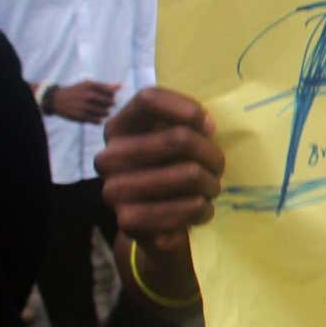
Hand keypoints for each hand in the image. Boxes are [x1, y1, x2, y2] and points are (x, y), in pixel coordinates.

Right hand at [50, 80, 120, 123]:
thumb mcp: (88, 85)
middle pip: (110, 103)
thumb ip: (105, 86)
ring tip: (100, 110)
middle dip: (110, 105)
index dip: (112, 96)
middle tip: (105, 105)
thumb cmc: (77, 91)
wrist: (57, 99)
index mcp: (91, 86)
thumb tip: (121, 86)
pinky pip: (98, 121)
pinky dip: (99, 120)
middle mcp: (88, 95)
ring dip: (105, 113)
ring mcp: (85, 106)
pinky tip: (95, 116)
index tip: (107, 97)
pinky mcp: (81, 116)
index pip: (111, 92)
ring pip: (105, 112)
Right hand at [95, 87, 224, 253]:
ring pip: (190, 173)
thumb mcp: (172, 141)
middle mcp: (108, 158)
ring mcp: (114, 191)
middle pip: (179, 138)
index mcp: (117, 129)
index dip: (187, 108)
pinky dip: (205, 209)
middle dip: (212, 155)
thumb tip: (206, 126)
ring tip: (210, 189)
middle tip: (217, 168)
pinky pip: (191, 206)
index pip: (148, 99)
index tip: (209, 125)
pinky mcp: (130, 222)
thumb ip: (185, 123)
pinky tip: (199, 210)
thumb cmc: (170, 172)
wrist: (154, 227)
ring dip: (211, 183)